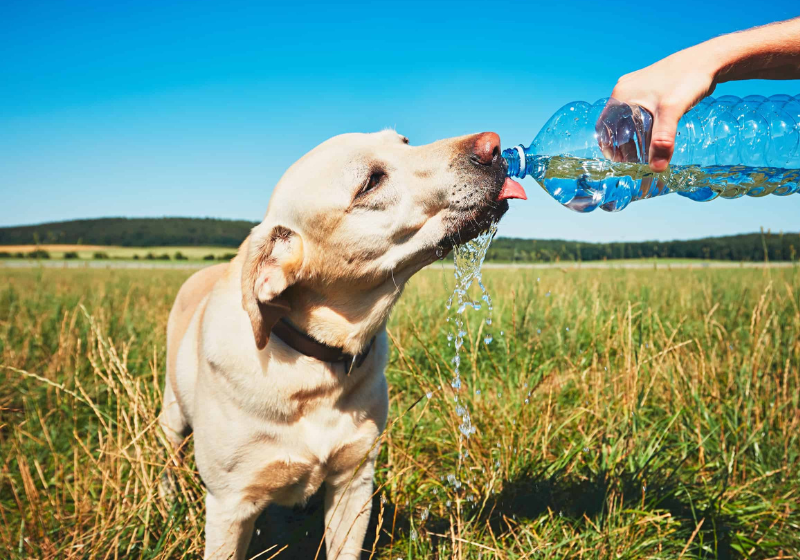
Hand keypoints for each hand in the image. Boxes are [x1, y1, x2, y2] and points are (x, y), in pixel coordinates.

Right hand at [609, 46, 717, 171]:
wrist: (708, 60)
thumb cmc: (687, 79)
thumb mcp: (672, 112)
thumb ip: (663, 140)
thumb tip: (656, 169)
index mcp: (621, 95)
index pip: (604, 127)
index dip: (608, 147)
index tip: (619, 163)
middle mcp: (625, 90)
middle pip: (616, 125)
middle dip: (623, 145)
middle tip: (634, 162)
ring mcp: (637, 88)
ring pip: (628, 119)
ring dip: (634, 137)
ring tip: (645, 153)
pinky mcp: (650, 88)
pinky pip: (639, 112)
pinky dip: (643, 127)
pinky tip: (655, 136)